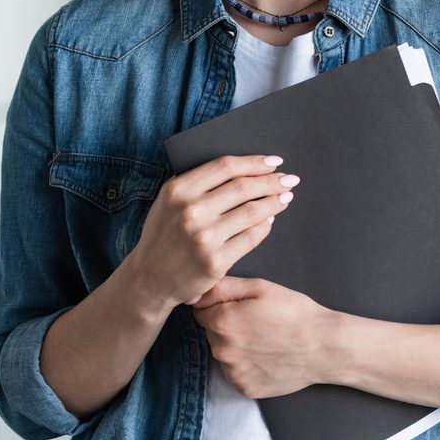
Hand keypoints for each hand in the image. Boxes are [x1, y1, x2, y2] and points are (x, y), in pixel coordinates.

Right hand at [127, 155, 297, 314]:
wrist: (150, 278)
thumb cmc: (164, 233)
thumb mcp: (169, 200)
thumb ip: (197, 182)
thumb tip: (244, 168)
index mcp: (178, 190)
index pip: (225, 167)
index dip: (254, 162)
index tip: (274, 161)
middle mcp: (190, 211)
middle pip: (243, 187)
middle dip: (272, 181)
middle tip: (289, 179)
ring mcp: (204, 238)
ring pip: (252, 211)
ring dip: (274, 202)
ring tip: (285, 197)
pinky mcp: (215, 262)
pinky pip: (251, 237)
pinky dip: (265, 226)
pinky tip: (270, 220)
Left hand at [192, 277, 332, 397]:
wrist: (323, 347)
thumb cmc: (294, 312)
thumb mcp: (260, 287)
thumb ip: (222, 287)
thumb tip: (195, 292)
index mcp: (222, 322)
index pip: (200, 309)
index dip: (219, 303)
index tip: (241, 304)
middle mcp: (221, 351)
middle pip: (210, 331)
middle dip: (226, 323)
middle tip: (256, 319)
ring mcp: (233, 373)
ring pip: (222, 352)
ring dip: (234, 344)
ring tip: (263, 337)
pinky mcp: (244, 388)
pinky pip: (235, 371)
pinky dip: (245, 363)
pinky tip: (266, 354)